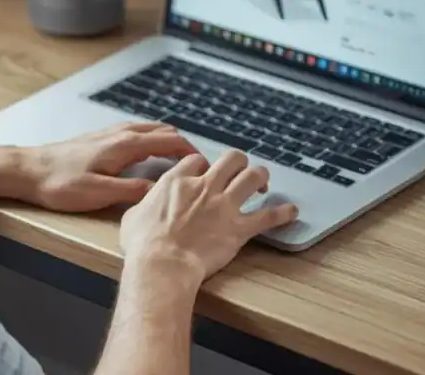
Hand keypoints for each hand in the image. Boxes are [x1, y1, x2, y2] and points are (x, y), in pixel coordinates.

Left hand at [24, 122, 200, 212]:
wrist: (29, 171)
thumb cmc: (59, 184)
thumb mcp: (98, 193)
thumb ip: (132, 191)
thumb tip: (163, 191)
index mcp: (125, 145)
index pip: (170, 141)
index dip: (192, 153)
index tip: (205, 167)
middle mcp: (120, 133)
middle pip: (164, 131)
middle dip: (184, 146)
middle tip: (197, 167)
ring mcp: (110, 133)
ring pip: (150, 130)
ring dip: (168, 141)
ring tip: (180, 162)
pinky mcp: (101, 139)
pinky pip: (137, 133)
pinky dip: (152, 140)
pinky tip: (150, 156)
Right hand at [119, 151, 298, 282]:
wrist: (162, 264)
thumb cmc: (143, 244)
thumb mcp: (133, 215)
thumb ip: (144, 203)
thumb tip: (144, 204)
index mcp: (177, 181)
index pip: (197, 160)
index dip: (203, 165)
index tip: (205, 173)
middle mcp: (204, 187)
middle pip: (232, 159)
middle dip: (238, 163)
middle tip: (240, 172)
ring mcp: (224, 206)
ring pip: (253, 177)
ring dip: (261, 178)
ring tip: (263, 184)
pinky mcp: (239, 228)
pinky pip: (268, 216)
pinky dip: (282, 213)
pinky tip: (291, 212)